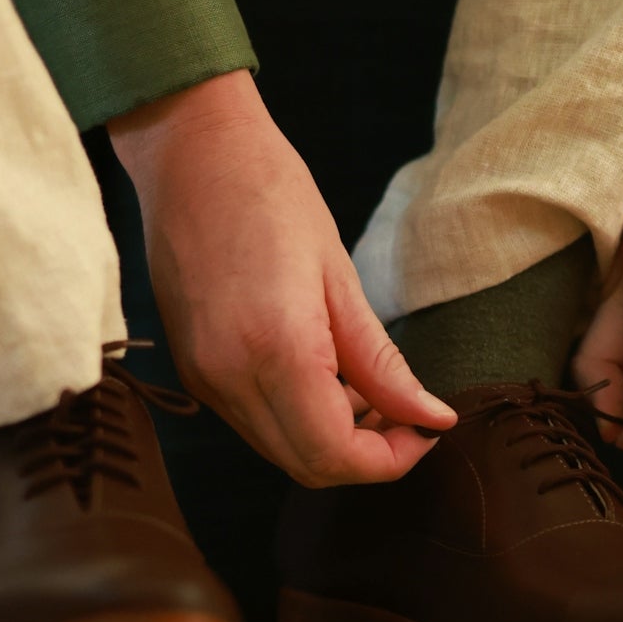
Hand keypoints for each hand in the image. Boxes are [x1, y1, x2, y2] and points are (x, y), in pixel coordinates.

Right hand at [109, 71, 455, 486]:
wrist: (189, 154)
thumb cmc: (272, 195)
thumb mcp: (342, 279)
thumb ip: (384, 365)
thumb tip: (432, 417)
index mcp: (277, 349)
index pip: (336, 454)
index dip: (390, 460)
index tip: (425, 430)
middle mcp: (231, 378)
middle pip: (309, 467)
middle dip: (365, 458)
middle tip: (405, 417)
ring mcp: (205, 381)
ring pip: (281, 452)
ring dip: (331, 441)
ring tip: (368, 393)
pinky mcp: (194, 374)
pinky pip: (255, 425)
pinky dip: (297, 421)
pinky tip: (324, 379)